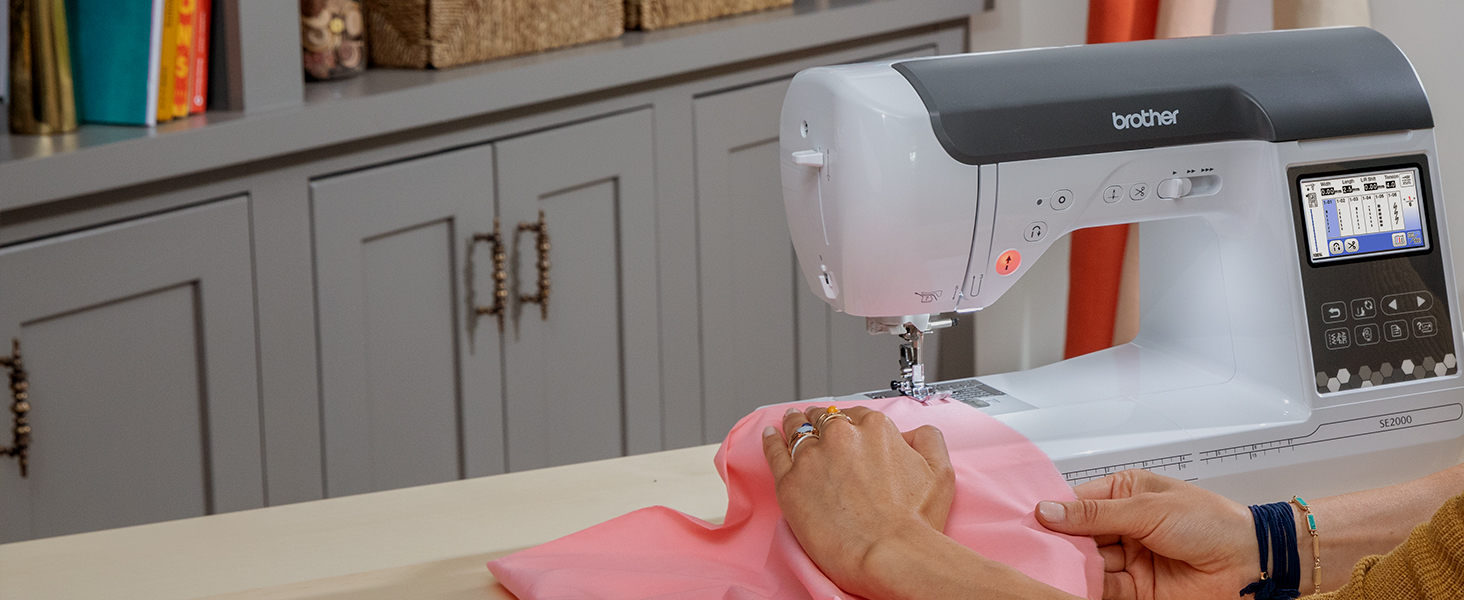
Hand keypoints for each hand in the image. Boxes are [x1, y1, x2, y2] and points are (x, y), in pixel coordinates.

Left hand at [762, 405, 954, 596]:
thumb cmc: (914, 522)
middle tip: (817, 423)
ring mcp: (812, 457)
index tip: (847, 429)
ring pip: (798, 430)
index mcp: (876, 429)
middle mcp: (841, 436)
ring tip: (791, 421)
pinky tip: (771, 434)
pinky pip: (774, 452)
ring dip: (796, 424)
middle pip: (825, 419)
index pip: (856, 416)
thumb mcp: (940, 472)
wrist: (889, 554)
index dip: (851, 423)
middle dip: (821, 421)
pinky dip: (771, 440)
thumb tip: (913, 434)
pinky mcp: (790, 482)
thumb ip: (928, 440)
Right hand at [1036, 470, 1257, 599]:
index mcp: (1125, 494)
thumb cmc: (1212, 523)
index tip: (1028, 521)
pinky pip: (1103, 588)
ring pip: (1087, 564)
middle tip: (1036, 548)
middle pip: (1077, 536)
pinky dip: (1087, 588)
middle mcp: (1124, 525)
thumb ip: (1095, 513)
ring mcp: (1129, 558)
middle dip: (1060, 543)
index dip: (1053, 512)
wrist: (1251, 563)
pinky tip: (1073, 585)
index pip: (1077, 502)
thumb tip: (1050, 510)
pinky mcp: (1136, 589)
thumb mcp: (1148, 508)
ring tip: (1053, 568)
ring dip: (1072, 568)